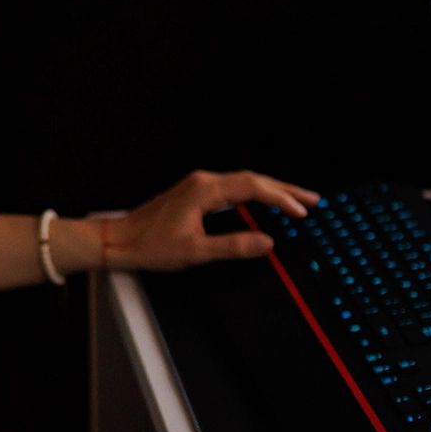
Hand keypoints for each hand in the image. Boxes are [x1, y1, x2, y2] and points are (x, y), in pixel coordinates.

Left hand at [102, 169, 320, 272]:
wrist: (118, 240)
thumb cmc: (149, 245)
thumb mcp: (194, 252)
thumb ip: (232, 246)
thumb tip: (267, 243)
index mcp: (205, 190)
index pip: (254, 188)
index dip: (281, 199)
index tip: (301, 211)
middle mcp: (203, 181)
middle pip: (253, 180)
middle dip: (285, 190)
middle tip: (312, 200)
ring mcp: (199, 185)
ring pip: (244, 182)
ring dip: (271, 190)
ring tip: (296, 200)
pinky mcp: (195, 193)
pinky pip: (234, 187)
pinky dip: (255, 194)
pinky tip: (263, 201)